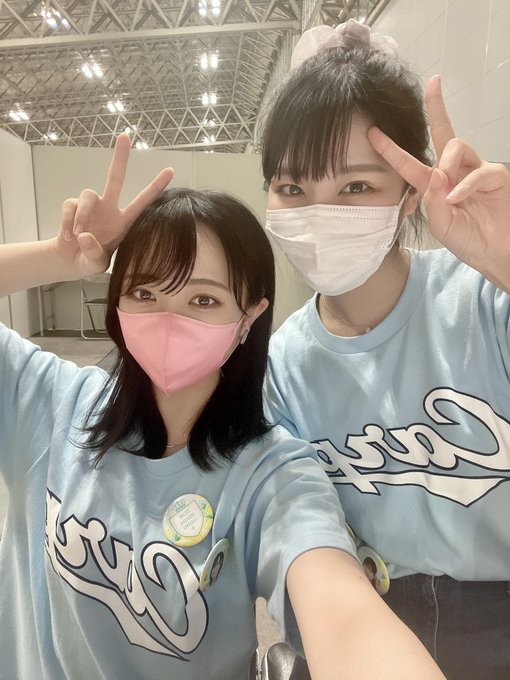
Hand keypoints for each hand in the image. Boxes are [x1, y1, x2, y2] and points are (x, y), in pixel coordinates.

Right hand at [56, 133, 172, 277]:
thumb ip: (93, 254)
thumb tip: (84, 235)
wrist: (70, 261)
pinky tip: (67, 236)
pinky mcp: (73, 206)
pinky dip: (67, 221)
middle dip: (120, 157)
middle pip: (115, 177)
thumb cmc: (90, 261)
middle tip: (125, 135)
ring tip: (76, 235)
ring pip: (88, 194)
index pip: (143, 202)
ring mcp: (92, 206)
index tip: (171, 170)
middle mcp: (109, 209)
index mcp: (123, 222)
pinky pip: (70, 205)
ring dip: (80, 216)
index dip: (156, 187)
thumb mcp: (96, 265)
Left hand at [368, 75, 509, 291]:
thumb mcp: (440, 226)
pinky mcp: (494, 176)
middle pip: (444, 132)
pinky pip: (478, 170)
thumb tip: (436, 173)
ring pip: (457, 147)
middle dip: (437, 107)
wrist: (492, 253)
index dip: (391, 148)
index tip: (373, 132)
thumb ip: (432, 202)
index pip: (409, 162)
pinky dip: (466, 184)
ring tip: (449, 194)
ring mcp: (474, 171)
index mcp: (434, 184)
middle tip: (432, 83)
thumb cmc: (466, 239)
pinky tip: (458, 198)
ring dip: (447, 165)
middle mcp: (453, 172)